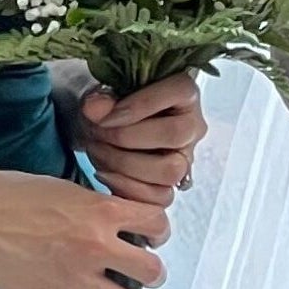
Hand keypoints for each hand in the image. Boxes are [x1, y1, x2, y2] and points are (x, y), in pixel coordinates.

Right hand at [0, 167, 169, 288]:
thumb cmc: (15, 192)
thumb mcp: (68, 189)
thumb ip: (96, 208)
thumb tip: (115, 221)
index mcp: (101, 212)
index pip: (155, 222)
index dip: (160, 230)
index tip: (155, 236)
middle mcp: (95, 247)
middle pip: (150, 269)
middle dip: (155, 273)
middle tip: (149, 274)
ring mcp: (74, 278)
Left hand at [74, 74, 208, 207]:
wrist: (102, 132)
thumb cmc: (109, 107)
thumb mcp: (101, 94)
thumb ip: (99, 98)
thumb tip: (96, 109)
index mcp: (184, 93)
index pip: (179, 91)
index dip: (140, 105)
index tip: (106, 115)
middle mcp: (192, 126)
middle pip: (176, 134)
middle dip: (128, 137)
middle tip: (98, 133)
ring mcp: (185, 158)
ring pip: (171, 170)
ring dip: (126, 164)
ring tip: (99, 151)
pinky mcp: (172, 186)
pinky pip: (161, 197)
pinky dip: (127, 188)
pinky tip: (105, 173)